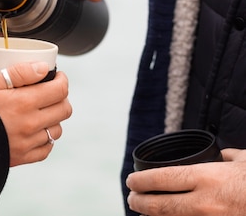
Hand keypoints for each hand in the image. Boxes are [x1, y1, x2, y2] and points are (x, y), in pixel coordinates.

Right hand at [0, 62, 71, 166]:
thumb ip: (18, 72)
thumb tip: (43, 68)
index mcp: (24, 102)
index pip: (60, 90)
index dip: (61, 80)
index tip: (56, 76)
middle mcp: (31, 124)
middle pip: (64, 110)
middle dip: (60, 97)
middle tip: (50, 91)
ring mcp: (28, 143)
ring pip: (57, 129)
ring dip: (53, 118)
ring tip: (40, 111)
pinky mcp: (22, 157)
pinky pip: (46, 148)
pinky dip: (46, 138)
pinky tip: (35, 131)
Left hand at [126, 148, 245, 214]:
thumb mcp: (245, 161)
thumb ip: (228, 158)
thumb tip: (221, 156)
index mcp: (207, 178)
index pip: (161, 179)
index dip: (140, 181)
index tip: (131, 181)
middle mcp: (205, 203)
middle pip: (159, 206)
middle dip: (139, 202)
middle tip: (131, 198)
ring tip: (145, 213)